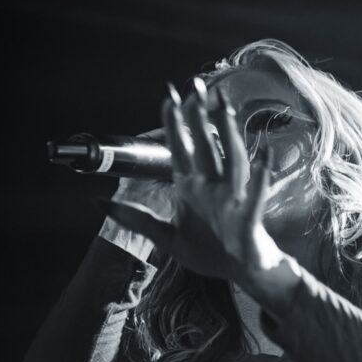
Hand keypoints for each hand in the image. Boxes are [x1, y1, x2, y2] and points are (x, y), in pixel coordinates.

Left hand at [100, 78, 284, 285]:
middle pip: (208, 146)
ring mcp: (233, 200)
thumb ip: (135, 219)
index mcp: (193, 188)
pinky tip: (262, 156)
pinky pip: (254, 196)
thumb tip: (99, 202)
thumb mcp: (166, 238)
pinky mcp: (248, 220)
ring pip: (232, 161)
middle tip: (199, 86)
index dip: (175, 125)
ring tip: (226, 109)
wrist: (242, 275)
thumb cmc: (210, 252)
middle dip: (202, 117)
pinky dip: (259, 177)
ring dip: (229, 135)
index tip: (169, 97)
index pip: (182, 149)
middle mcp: (214, 187)